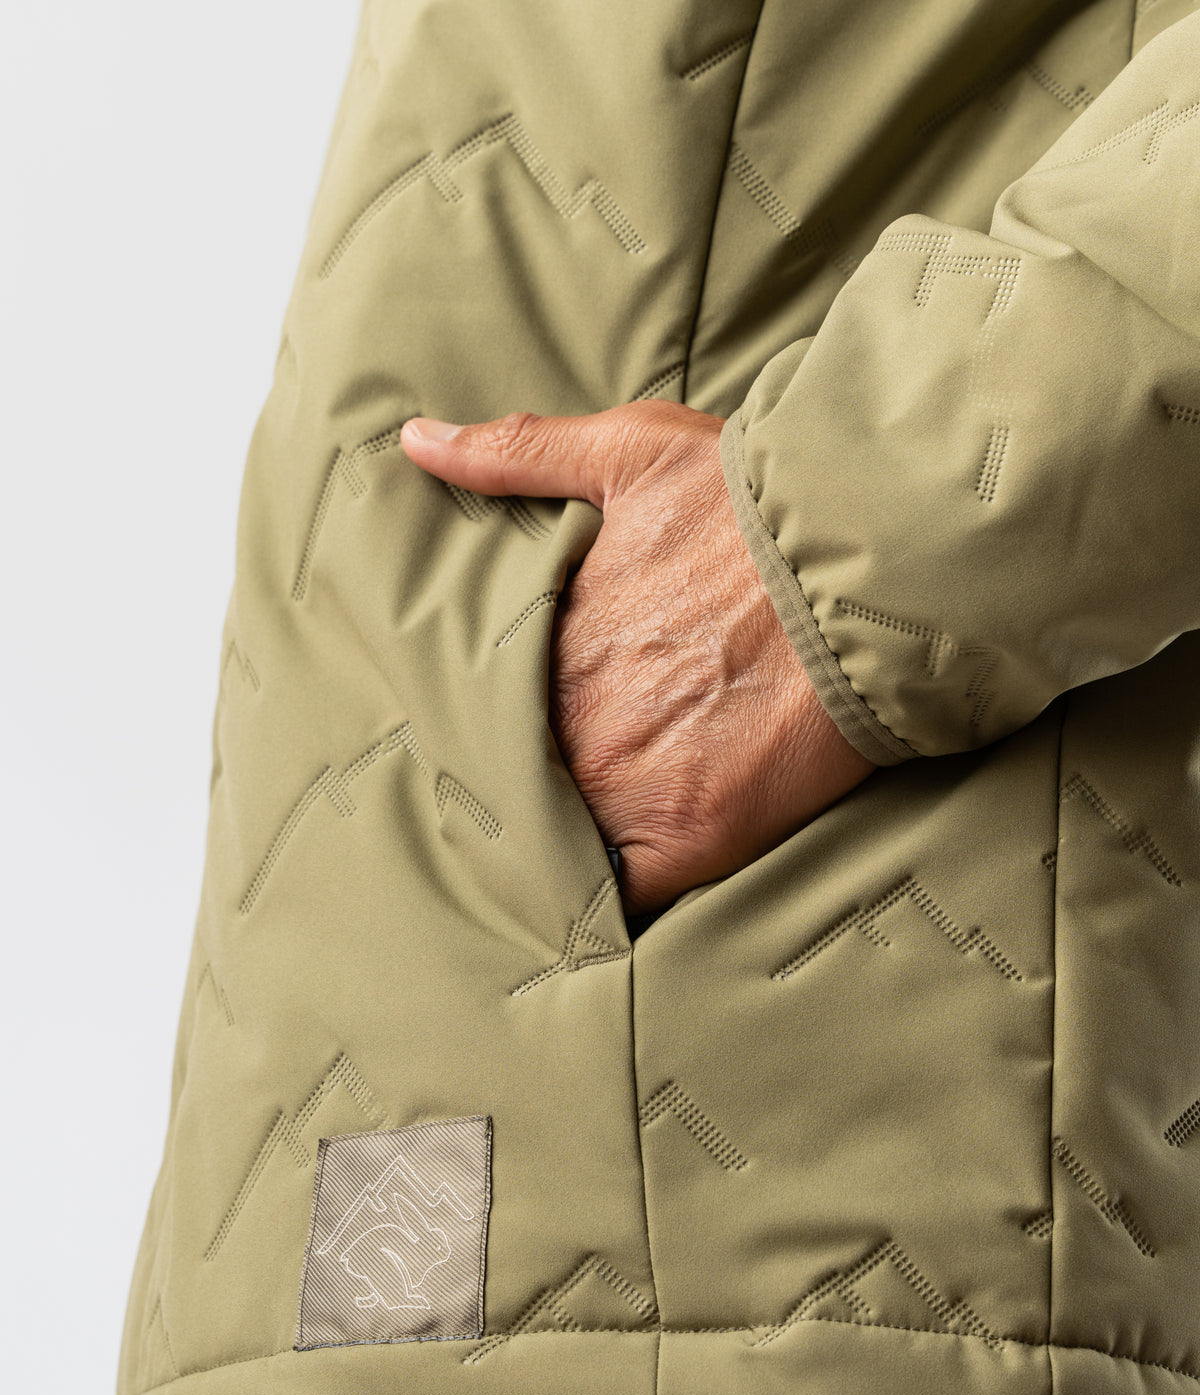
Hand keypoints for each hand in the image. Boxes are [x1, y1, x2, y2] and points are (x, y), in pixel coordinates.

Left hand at [401, 401, 873, 913]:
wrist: (870, 565)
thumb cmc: (755, 503)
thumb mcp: (629, 449)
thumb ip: (515, 453)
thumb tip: (416, 442)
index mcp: (545, 636)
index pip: (483, 702)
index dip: (491, 722)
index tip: (502, 731)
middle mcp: (570, 712)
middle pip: (515, 774)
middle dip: (520, 785)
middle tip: (533, 798)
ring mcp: (623, 779)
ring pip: (555, 839)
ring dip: (553, 849)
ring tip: (558, 860)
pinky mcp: (687, 836)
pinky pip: (617, 899)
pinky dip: (604, 906)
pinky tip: (598, 906)